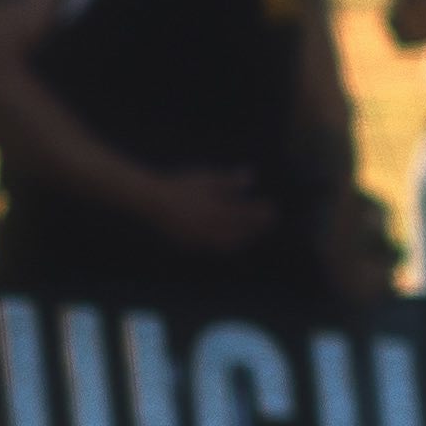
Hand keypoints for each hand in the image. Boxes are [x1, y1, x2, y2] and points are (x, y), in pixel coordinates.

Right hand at [124, 159, 276, 259]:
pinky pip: (214, 249)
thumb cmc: (180, 186)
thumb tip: (252, 177)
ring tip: (252, 234)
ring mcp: (200, 238)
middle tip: (269, 222)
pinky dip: (227, 246)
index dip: (260, 213)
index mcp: (215, 209)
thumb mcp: (206, 178)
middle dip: (256, 228)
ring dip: (244, 239)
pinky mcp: (191, 245)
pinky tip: (231, 241)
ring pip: (228, 243)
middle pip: (240, 231)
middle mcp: (210, 227)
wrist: (152, 202)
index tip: (273, 209)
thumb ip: (229, 181)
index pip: (245, 214)